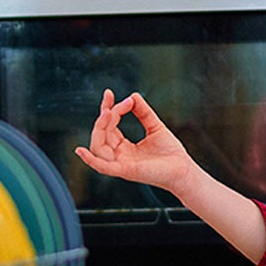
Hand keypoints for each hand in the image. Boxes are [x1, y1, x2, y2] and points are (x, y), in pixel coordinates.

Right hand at [74, 89, 198, 191]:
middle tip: (111, 102)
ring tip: (108, 112)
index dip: (108, 109)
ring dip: (99, 129)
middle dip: (103, 116)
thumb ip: (143, 112)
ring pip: (98, 147)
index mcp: (124, 147)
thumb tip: (132, 96)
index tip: (111, 94)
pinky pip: (102, 167)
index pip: (108, 126)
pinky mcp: (125, 171)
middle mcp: (119, 156)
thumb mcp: (154, 126)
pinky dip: (90, 160)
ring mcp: (121, 164)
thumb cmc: (171, 153)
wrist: (183, 170)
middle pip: (100, 135)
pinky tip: (81, 151)